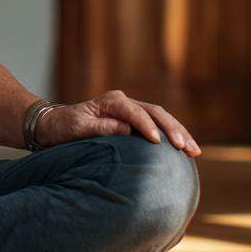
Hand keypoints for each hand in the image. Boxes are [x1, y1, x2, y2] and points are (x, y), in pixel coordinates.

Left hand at [36, 90, 200, 156]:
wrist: (56, 126)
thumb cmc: (65, 128)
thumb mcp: (78, 128)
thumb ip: (101, 128)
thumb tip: (126, 130)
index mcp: (111, 101)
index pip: (135, 112)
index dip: (147, 126)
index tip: (157, 142)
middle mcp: (124, 102)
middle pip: (155, 112)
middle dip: (173, 129)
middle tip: (186, 147)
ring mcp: (131, 111)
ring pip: (162, 118)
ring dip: (179, 133)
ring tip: (194, 150)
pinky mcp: (135, 122)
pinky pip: (158, 126)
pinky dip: (173, 136)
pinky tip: (186, 148)